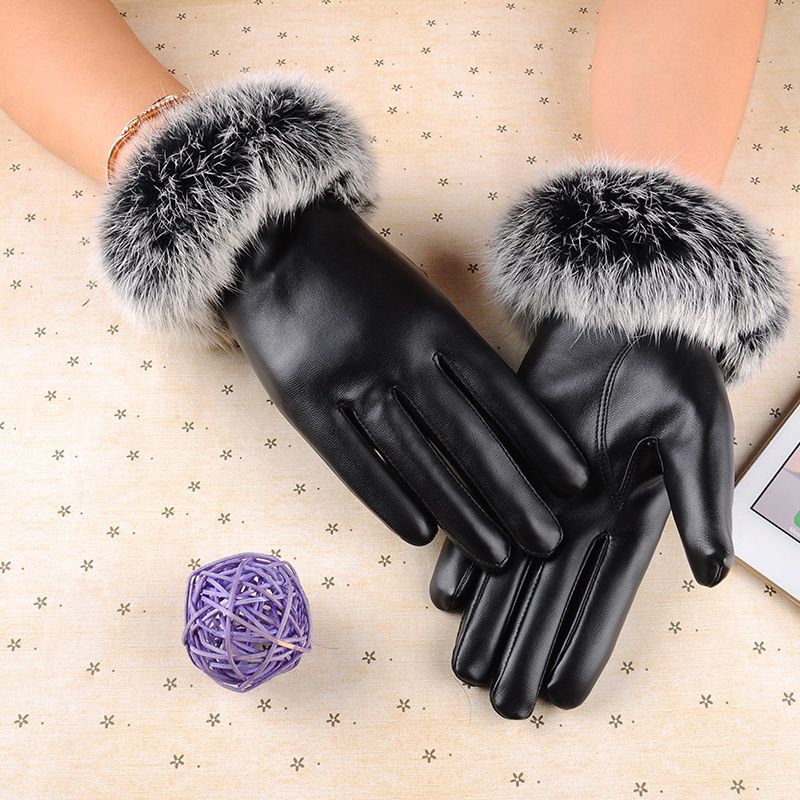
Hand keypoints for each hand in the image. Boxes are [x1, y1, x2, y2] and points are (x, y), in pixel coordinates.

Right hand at [221, 202, 586, 567]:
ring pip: (417, 458)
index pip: (502, 393)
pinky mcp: (305, 401)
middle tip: (547, 541)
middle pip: (468, 436)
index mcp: (436, 323)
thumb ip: (452, 351)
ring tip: (496, 555)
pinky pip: (354, 460)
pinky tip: (420, 534)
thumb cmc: (359, 273)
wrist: (275, 243)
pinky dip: (389, 499)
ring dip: (461, 510)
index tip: (575, 482)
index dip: (541, 441)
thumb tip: (497, 417)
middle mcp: (401, 355)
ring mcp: (351, 379)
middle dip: (513, 494)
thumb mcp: (418, 295)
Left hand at [430, 162, 787, 717]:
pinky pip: (481, 512)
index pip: (605, 598)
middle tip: (499, 702)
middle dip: (526, 648)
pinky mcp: (506, 460)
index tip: (563, 697)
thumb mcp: (697, 437)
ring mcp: (540, 493)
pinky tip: (444, 595)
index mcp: (630, 519)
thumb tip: (711, 574)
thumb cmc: (672, 376)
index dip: (584, 645)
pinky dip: (464, 553)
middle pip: (549, 596)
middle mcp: (580, 517)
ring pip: (510, 567)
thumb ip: (702, 505)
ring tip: (465, 666)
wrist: (624, 321)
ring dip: (490, 617)